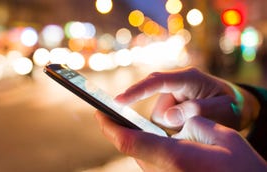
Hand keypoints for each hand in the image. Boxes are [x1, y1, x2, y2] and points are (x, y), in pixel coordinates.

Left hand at [95, 111, 266, 171]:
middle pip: (130, 148)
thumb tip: (175, 119)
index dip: (110, 126)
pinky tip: (143, 138)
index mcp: (175, 157)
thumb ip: (193, 122)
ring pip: (138, 156)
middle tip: (108, 113)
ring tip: (120, 122)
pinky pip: (148, 162)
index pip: (130, 140)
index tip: (99, 112)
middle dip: (116, 130)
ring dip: (128, 138)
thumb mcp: (221, 135)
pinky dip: (140, 147)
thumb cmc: (240, 165)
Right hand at [115, 67, 259, 129]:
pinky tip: (188, 126)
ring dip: (172, 126)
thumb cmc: (229, 104)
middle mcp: (175, 83)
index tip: (118, 101)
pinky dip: (172, 128)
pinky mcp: (169, 104)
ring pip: (158, 116)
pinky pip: (162, 121)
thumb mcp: (222, 109)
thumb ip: (198, 110)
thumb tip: (168, 118)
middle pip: (154, 102)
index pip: (157, 81)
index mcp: (188, 78)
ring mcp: (171, 94)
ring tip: (196, 125)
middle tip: (185, 127)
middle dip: (165, 118)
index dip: (137, 91)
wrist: (234, 104)